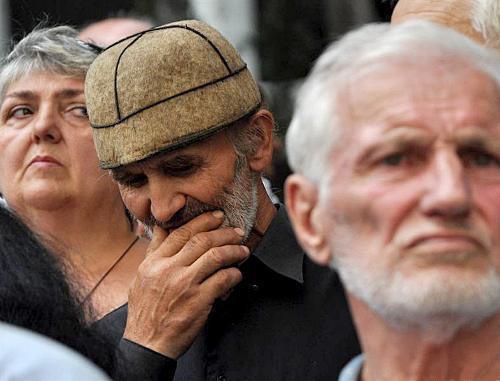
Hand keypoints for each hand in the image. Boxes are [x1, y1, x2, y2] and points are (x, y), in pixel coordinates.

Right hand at [123, 211, 248, 358]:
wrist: (147, 344)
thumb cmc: (145, 312)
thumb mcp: (141, 277)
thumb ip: (154, 251)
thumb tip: (162, 228)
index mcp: (154, 262)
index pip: (181, 233)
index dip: (203, 221)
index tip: (217, 217)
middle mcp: (168, 269)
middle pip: (201, 240)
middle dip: (223, 232)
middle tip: (236, 231)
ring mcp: (184, 284)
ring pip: (215, 256)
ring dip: (233, 250)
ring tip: (242, 250)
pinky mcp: (198, 300)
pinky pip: (223, 280)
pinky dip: (234, 274)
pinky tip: (237, 274)